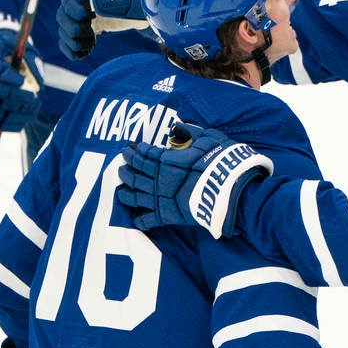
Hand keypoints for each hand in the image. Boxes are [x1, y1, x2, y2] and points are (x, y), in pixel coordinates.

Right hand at [57, 0, 147, 59]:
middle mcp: (81, 0)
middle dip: (73, 22)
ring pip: (63, 27)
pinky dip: (71, 50)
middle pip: (64, 10)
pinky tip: (84, 54)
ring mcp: (80, 17)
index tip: (86, 5)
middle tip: (88, 28)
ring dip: (72, 38)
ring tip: (90, 44)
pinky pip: (66, 42)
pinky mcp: (84, 31)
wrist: (143, 8)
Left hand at [118, 123, 272, 238]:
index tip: (131, 147)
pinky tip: (134, 219)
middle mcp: (158, 179)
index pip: (145, 153)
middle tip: (121, 162)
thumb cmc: (220, 159)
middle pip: (136, 172)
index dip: (136, 150)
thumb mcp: (207, 138)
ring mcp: (160, 199)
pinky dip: (139, 220)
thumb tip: (178, 127)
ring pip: (135, 196)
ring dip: (125, 192)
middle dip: (127, 166)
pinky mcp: (167, 216)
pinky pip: (148, 220)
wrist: (228, 188)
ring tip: (119, 189)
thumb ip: (190, 132)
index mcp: (166, 160)